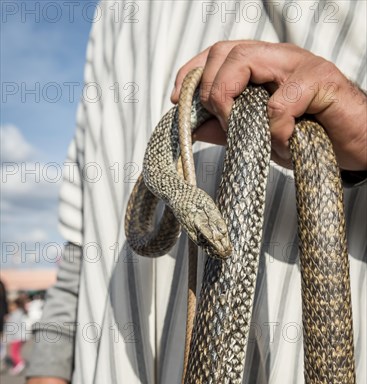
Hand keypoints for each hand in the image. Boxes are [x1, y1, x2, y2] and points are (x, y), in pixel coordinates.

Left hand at [171, 41, 366, 169]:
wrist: (357, 146)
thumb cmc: (311, 137)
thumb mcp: (260, 135)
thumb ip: (228, 127)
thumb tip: (193, 127)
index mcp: (263, 66)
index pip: (218, 53)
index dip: (193, 72)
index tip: (177, 99)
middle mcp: (279, 58)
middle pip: (227, 51)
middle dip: (210, 88)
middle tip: (220, 121)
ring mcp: (301, 65)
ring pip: (246, 61)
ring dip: (233, 101)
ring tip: (243, 131)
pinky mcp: (322, 81)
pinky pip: (280, 100)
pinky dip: (273, 128)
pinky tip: (282, 144)